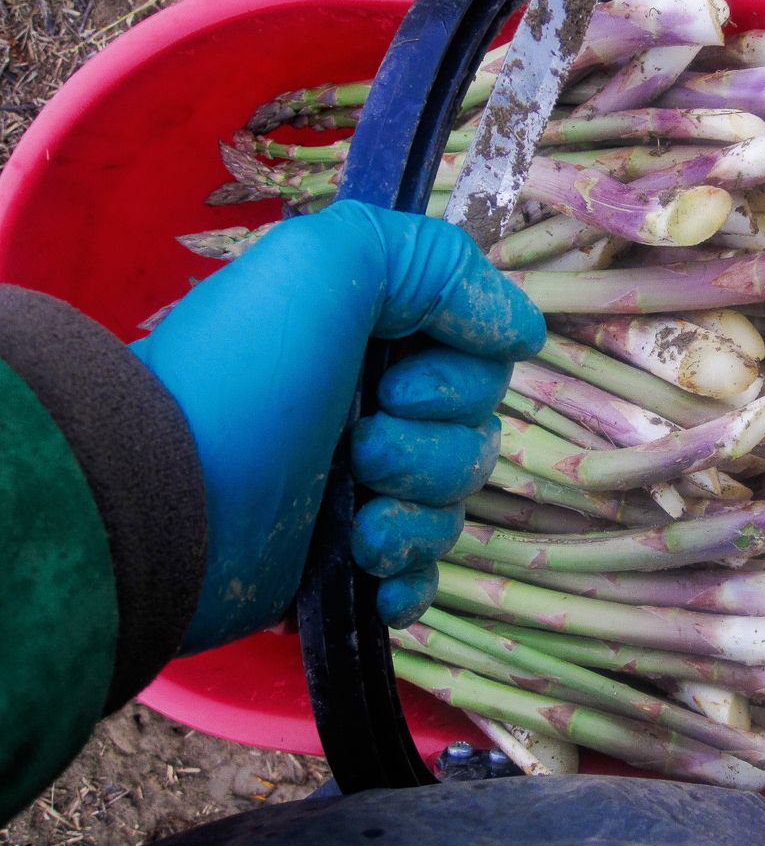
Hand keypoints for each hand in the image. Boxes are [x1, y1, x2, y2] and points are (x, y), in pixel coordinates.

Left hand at [130, 201, 543, 651]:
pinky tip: (374, 579)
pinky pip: (420, 575)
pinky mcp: (343, 562)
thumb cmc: (244, 377)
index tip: (395, 385)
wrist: (162, 504)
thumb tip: (522, 330)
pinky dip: (410, 582)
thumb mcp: (329, 263)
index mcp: (376, 340)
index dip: (461, 380)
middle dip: (431, 449)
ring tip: (355, 524)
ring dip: (416, 516)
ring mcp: (360, 490)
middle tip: (359, 447)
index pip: (482, 362)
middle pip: (478, 436)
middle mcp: (375, 408)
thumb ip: (438, 263)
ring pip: (455, 507)